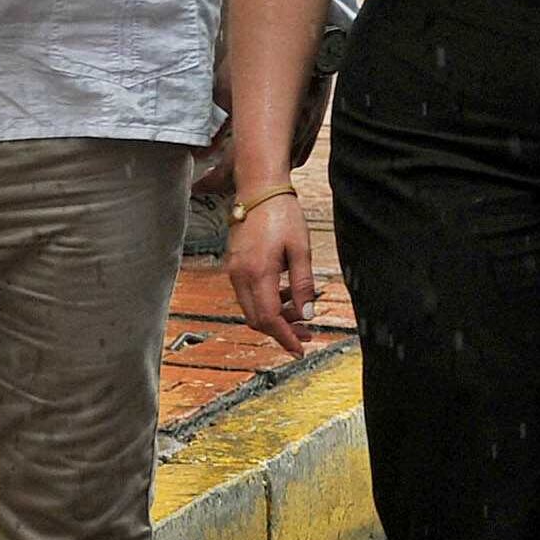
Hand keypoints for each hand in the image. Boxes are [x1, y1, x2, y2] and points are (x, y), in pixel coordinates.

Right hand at [225, 192, 319, 353]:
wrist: (259, 190)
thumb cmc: (282, 215)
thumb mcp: (301, 249)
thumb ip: (303, 284)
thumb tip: (306, 313)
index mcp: (257, 273)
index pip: (268, 318)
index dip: (284, 337)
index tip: (299, 349)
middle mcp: (239, 276)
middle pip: (256, 318)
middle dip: (281, 331)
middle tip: (306, 335)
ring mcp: (233, 271)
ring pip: (251, 308)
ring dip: (274, 316)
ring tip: (301, 314)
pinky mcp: (234, 266)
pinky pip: (248, 294)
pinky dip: (266, 302)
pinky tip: (286, 295)